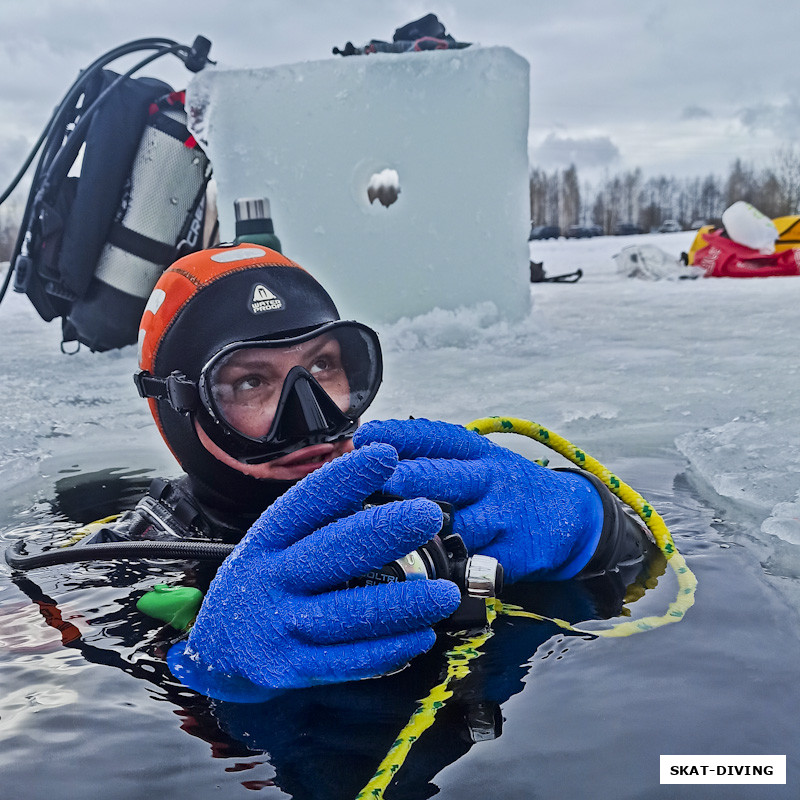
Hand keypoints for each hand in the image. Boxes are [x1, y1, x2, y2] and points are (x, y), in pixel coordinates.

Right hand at [169, 443, 460, 697]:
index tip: (387, 456)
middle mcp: (267, 580)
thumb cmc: (260, 587)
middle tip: (428, 515)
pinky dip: (389, 650)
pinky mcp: (290, 669)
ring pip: (348, 614)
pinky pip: (348, 661)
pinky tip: (420, 636)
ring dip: (402, 604)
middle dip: (383, 532)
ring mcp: (277, 627)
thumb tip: (376, 479)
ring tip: (444, 592)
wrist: (212, 656)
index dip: (346, 478)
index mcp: (264, 542)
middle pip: (330, 553)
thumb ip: (316, 523)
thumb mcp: (271, 547)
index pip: (306, 503)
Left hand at [353, 419, 603, 582]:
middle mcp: (490, 479)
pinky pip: (476, 566)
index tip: (368, 436)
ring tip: (390, 535)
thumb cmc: (503, 487)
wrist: (569, 515)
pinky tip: (423, 577)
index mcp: (477, 452)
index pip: (438, 436)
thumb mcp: (477, 460)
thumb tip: (367, 451)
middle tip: (378, 481)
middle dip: (411, 478)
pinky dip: (449, 573)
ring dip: (425, 533)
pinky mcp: (513, 556)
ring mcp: (503, 518)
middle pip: (447, 477)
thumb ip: (432, 458)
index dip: (402, 435)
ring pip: (459, 526)